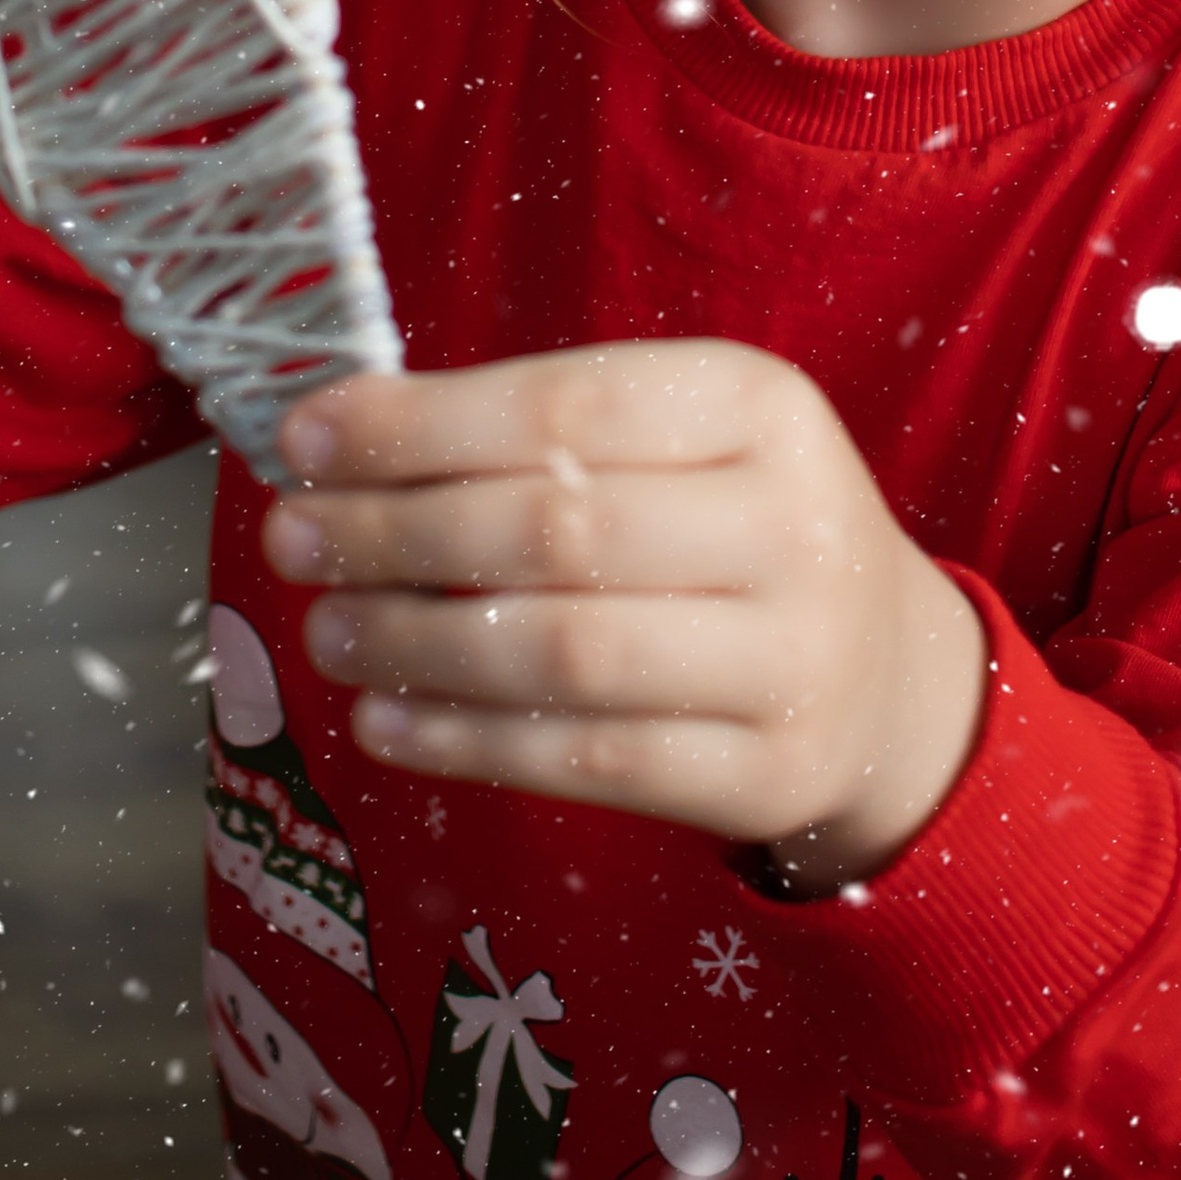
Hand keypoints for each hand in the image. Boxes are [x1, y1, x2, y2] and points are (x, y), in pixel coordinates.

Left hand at [265, 341, 988, 891]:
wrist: (889, 677)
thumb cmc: (732, 527)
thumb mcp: (678, 441)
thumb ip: (536, 432)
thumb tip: (336, 440)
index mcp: (761, 404)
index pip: (566, 405)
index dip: (421, 425)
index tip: (304, 440)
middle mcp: (792, 524)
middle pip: (555, 530)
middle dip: (395, 534)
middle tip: (291, 540)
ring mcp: (791, 659)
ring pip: (564, 655)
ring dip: (416, 643)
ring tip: (325, 630)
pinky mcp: (768, 774)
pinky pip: (588, 762)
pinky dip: (466, 742)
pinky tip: (383, 720)